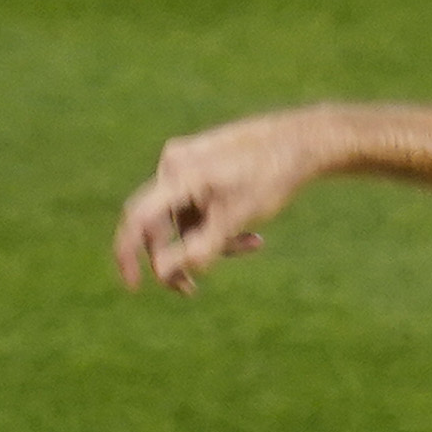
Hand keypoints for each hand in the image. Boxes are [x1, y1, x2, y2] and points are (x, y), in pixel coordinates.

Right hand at [111, 111, 333, 293]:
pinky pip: (197, 206)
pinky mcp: (202, 167)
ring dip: (209, 240)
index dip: (128, 254)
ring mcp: (187, 164)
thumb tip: (164, 274)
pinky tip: (253, 236)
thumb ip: (200, 248)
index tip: (135, 286)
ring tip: (253, 243)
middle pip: (159, 224)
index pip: (137, 218)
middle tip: (191, 291)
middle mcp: (174, 165)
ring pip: (184, 218)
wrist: (303, 140)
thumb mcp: (235, 219)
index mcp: (178, 175)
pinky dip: (217, 224)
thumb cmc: (271, 177)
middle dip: (179, 256)